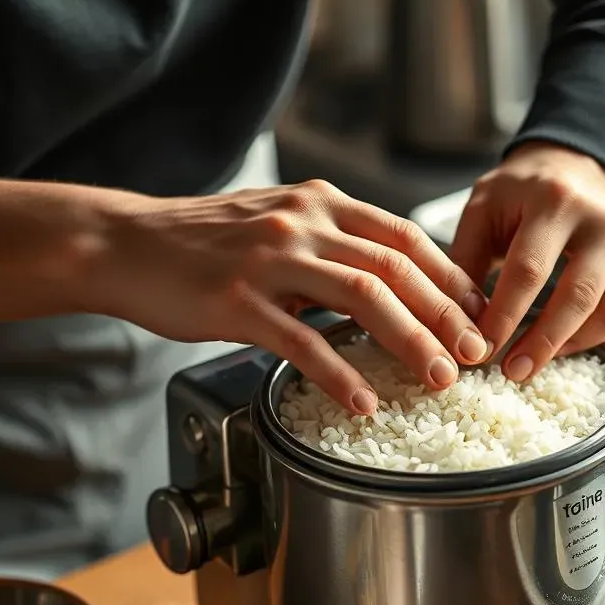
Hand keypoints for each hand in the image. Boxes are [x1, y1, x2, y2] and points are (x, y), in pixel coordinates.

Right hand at [92, 180, 487, 413]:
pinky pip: (301, 341)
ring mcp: (270, 258)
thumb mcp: (280, 222)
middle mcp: (303, 222)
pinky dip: (337, 374)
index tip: (478, 313)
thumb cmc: (206, 241)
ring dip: (409, 340)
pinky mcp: (237, 300)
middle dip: (445, 313)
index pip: (405, 236)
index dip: (450, 277)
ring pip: (362, 296)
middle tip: (475, 353)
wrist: (127, 243)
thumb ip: (334, 245)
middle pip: (395, 266)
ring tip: (438, 376)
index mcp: (321, 203)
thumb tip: (392, 286)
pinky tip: (362, 401)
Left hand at [450, 141, 604, 380]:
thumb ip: (466, 260)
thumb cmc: (520, 194)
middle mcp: (601, 221)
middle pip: (575, 295)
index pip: (529, 269)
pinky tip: (557, 348)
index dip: (504, 316)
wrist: (576, 168)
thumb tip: (462, 323)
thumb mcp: (483, 209)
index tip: (479, 349)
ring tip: (527, 366)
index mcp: (554, 200)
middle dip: (540, 341)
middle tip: (510, 371)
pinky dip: (589, 340)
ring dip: (564, 347)